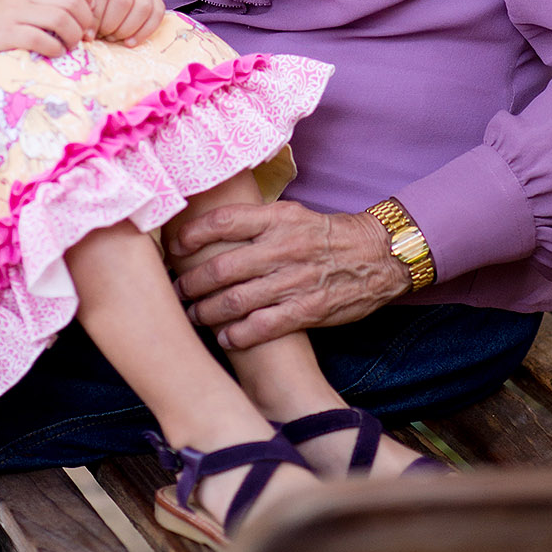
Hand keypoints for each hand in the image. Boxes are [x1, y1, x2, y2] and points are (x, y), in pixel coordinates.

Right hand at [0, 0, 100, 59]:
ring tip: (69, 46)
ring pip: (60, 18)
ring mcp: (16, 12)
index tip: (89, 13)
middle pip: (72, 0)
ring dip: (73, 36)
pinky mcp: (7, 33)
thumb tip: (84, 8)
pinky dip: (55, 48)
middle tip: (84, 36)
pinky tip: (54, 53)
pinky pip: (40, 39)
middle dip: (85, 21)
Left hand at [72, 0, 165, 43]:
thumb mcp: (77, 0)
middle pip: (123, 1)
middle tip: (102, 36)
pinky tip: (129, 42)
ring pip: (142, 7)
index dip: (95, 19)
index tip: (89, 35)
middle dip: (111, 26)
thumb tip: (88, 37)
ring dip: (127, 29)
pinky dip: (144, 32)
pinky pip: (157, 13)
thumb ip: (79, 14)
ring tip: (113, 37)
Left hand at [167, 200, 410, 348]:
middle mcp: (282, 248)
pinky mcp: (308, 310)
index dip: (193, 235)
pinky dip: (238, 335)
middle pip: (222, 267)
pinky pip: (263, 326)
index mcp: (277, 219)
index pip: (224, 222)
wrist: (376, 255)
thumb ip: (255, 220)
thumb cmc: (324, 234)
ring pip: (236, 300)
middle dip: (192, 282)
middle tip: (177, 290)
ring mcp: (294, 281)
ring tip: (194, 315)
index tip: (174, 247)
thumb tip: (210, 225)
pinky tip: (225, 337)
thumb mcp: (291, 214)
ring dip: (207, 311)